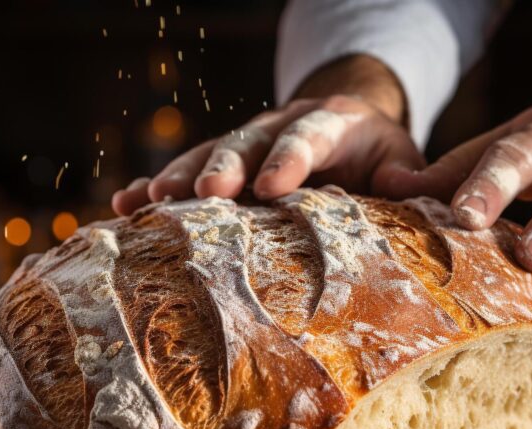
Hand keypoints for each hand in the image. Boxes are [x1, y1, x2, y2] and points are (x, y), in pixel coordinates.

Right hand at [112, 55, 424, 214]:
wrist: (345, 127)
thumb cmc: (377, 153)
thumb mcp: (401, 156)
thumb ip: (405, 173)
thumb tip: (398, 187)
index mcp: (330, 122)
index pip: (309, 136)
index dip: (290, 159)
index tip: (272, 186)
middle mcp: (280, 126)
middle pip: (247, 141)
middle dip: (224, 165)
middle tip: (204, 192)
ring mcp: (246, 142)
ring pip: (208, 153)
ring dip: (178, 176)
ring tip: (148, 200)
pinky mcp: (223, 161)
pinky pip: (187, 169)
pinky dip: (157, 185)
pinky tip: (126, 203)